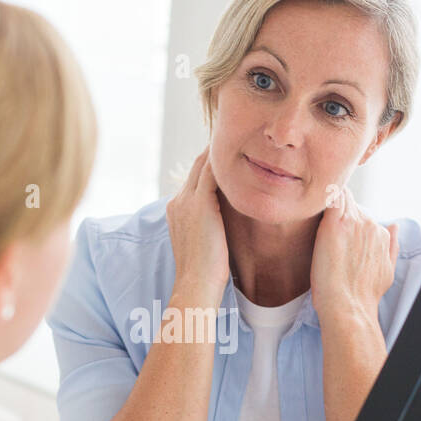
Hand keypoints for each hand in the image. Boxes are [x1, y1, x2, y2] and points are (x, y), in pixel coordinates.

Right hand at [167, 147, 229, 305]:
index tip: (230, 155)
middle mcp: (177, 201)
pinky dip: (224, 159)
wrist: (195, 285)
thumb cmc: (205, 274)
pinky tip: (244, 149)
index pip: (193, 178)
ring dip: (220, 150)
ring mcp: (186, 200)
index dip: (210, 165)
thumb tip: (227, 225)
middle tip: (239, 135)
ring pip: (203, 164)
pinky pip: (212, 171)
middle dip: (215, 152)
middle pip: (197, 166)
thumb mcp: (205, 245)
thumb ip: (211, 228)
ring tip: (243, 135)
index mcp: (176, 210)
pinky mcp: (200, 203)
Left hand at [310, 184, 398, 321]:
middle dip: (338, 210)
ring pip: (340, 199)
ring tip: (315, 211)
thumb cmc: (363, 295)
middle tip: (321, 220)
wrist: (348, 305)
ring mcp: (352, 223)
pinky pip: (330, 199)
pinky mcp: (334, 225)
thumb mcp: (387, 270)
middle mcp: (370, 224)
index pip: (362, 215)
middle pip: (351, 205)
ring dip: (329, 203)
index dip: (347, 219)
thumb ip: (391, 246)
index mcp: (380, 233)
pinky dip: (323, 198)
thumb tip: (394, 226)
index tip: (335, 228)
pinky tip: (314, 202)